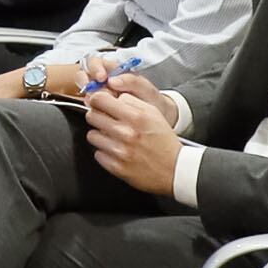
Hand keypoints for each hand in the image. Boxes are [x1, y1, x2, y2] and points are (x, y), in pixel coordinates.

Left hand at [81, 75, 183, 194]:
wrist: (175, 170)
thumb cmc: (164, 142)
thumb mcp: (153, 114)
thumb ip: (131, 101)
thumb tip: (112, 97)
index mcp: (136, 117)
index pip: (100, 100)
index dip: (97, 100)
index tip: (99, 103)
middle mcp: (126, 133)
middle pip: (91, 116)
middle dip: (98, 116)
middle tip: (106, 120)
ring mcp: (119, 151)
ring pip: (92, 135)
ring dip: (101, 135)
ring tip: (114, 137)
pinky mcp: (116, 167)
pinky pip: (97, 154)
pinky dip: (105, 152)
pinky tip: (117, 151)